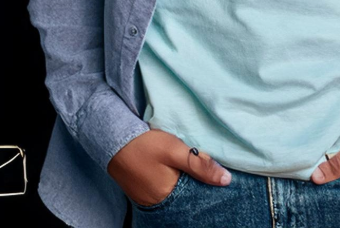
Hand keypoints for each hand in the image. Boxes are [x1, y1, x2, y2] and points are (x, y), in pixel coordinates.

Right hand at [108, 128, 231, 206]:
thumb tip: (226, 180)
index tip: (218, 173)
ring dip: (182, 179)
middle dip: (194, 182)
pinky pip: (161, 186)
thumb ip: (200, 165)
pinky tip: (173, 167)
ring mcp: (147, 196)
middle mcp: (157, 202)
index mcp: (167, 196)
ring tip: (189, 165)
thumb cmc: (145, 145)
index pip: (195, 195)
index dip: (207, 184)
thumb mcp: (175, 150)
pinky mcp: (140, 188)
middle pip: (184, 193)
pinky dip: (170, 178)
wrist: (112, 138)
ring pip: (173, 189)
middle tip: (203, 165)